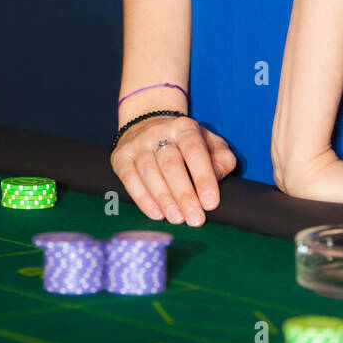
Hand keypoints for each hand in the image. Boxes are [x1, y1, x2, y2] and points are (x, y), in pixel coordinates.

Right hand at [111, 116, 236, 226]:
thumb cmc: (186, 143)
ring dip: (164, 199)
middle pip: (170, 163)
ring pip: (149, 172)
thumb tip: (217, 176)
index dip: (203, 177)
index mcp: (184, 127)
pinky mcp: (121, 157)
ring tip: (177, 218)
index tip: (210, 203)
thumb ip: (222, 159)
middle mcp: (158, 132)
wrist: (148, 124)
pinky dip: (143, 199)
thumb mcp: (210, 144)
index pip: (194, 150)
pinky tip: (157, 213)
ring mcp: (137, 144)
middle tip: (195, 218)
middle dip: (183, 194)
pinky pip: (129, 179)